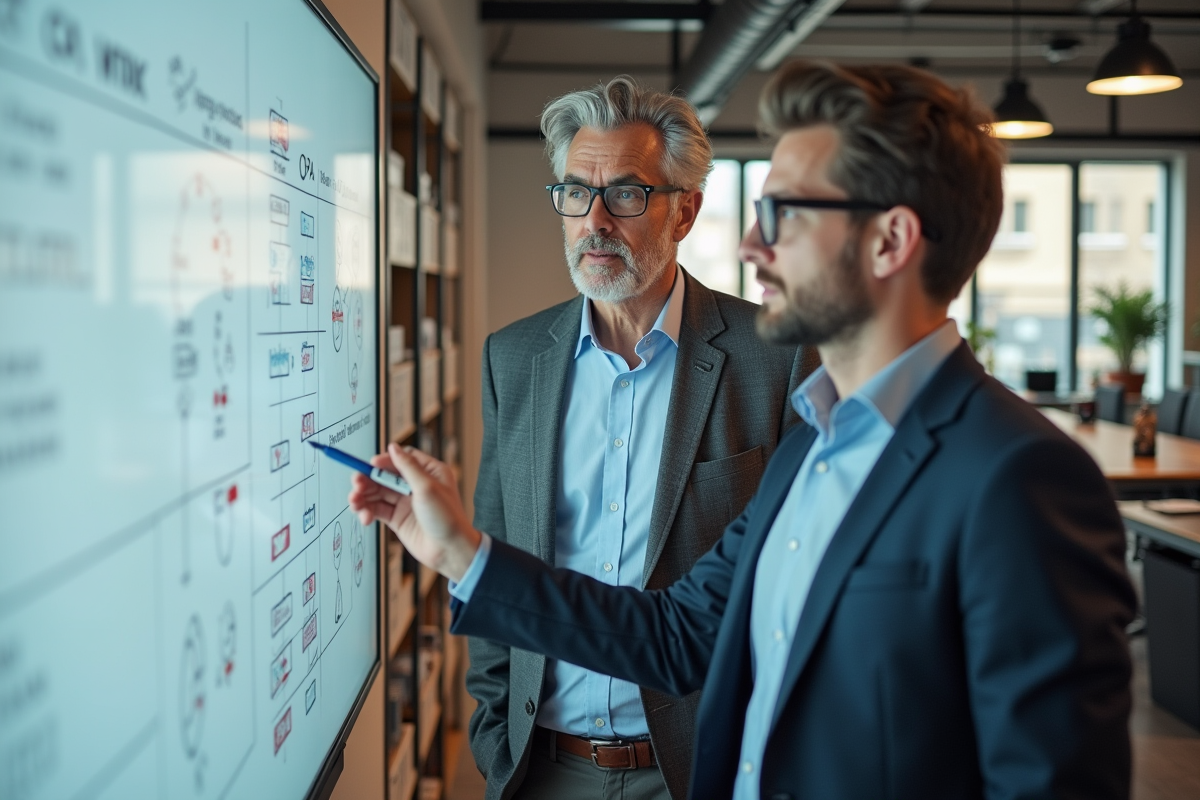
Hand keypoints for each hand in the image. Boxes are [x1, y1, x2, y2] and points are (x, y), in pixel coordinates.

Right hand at [347, 444, 481, 581]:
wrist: (450, 551)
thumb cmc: (447, 518)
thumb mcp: (427, 487)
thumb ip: (408, 467)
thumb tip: (393, 447)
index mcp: (429, 472)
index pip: (401, 459)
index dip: (384, 461)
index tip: (371, 466)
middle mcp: (416, 486)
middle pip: (385, 476)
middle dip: (368, 479)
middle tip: (357, 484)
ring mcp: (406, 503)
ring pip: (378, 493)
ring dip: (363, 496)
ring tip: (355, 502)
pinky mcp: (398, 519)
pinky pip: (377, 510)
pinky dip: (368, 511)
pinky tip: (364, 516)